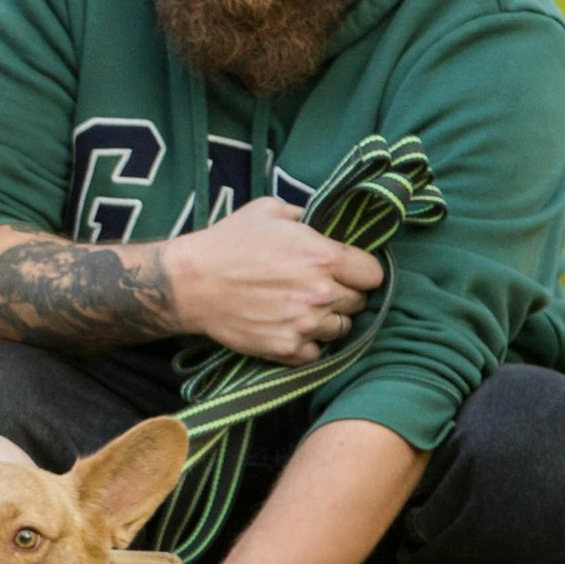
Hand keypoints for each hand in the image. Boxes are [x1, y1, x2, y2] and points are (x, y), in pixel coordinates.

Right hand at [163, 198, 382, 362]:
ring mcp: (305, 324)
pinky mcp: (287, 349)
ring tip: (304, 308)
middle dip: (344, 294)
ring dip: (328, 320)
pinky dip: (307, 344)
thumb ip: (307, 216)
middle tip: (320, 288)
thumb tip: (327, 223)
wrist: (191, 283)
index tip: (350, 271)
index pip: (374, 274)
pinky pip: (316, 352)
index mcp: (323, 256)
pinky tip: (291, 328)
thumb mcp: (269, 210)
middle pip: (359, 302)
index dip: (362, 271)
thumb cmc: (228, 242)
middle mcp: (321, 292)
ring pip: (341, 329)